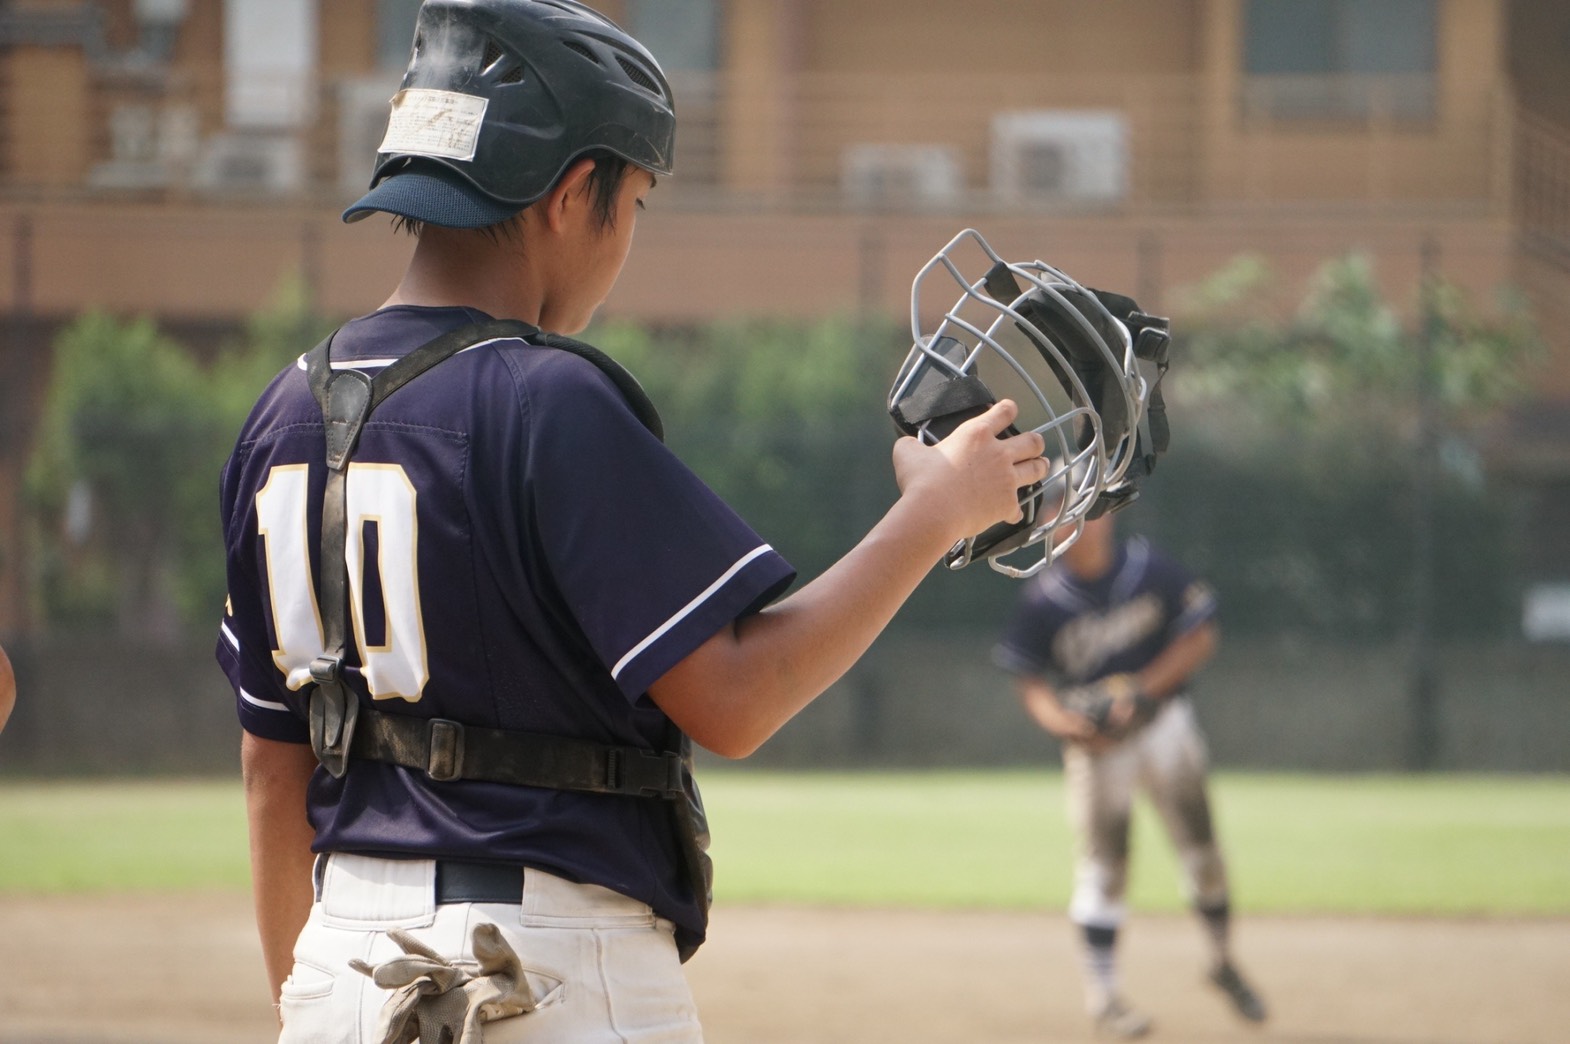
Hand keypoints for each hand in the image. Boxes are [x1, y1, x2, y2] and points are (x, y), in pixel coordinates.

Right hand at [891, 399, 1046, 545]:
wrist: (933, 512)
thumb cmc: (920, 481)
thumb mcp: (907, 453)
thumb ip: (911, 445)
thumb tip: (907, 445)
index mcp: (976, 434)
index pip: (1004, 412)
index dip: (1008, 409)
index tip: (1009, 410)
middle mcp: (998, 454)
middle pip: (1032, 441)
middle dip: (1035, 442)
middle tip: (1033, 445)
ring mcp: (1006, 480)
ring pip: (1037, 469)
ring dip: (1039, 466)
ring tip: (1040, 466)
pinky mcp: (1006, 505)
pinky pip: (1019, 507)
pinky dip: (1015, 510)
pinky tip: (1011, 513)